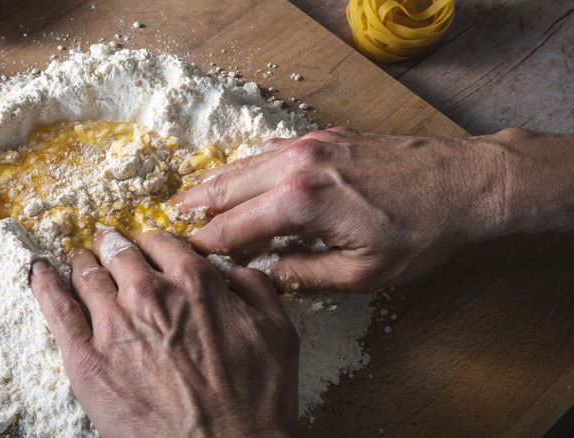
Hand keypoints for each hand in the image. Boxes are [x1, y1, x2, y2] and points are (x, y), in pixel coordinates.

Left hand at [29, 229, 298, 436]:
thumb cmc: (255, 401)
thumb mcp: (277, 332)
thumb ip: (254, 288)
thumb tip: (232, 271)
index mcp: (194, 281)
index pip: (163, 243)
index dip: (155, 244)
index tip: (150, 248)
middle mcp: (149, 293)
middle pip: (120, 253)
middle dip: (114, 246)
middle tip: (109, 245)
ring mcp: (113, 324)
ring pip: (87, 275)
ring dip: (84, 262)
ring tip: (80, 260)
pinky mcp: (86, 359)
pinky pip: (56, 309)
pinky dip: (44, 284)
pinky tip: (38, 271)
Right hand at [173, 127, 573, 292]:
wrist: (465, 182)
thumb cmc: (421, 232)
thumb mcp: (362, 272)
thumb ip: (306, 274)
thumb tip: (269, 273)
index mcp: (301, 204)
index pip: (234, 227)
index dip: (205, 244)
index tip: (185, 256)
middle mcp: (297, 167)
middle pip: (228, 186)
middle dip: (195, 204)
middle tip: (168, 217)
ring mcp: (310, 146)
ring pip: (245, 162)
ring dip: (216, 181)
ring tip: (190, 195)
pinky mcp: (326, 137)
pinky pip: (271, 149)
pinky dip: (247, 163)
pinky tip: (239, 173)